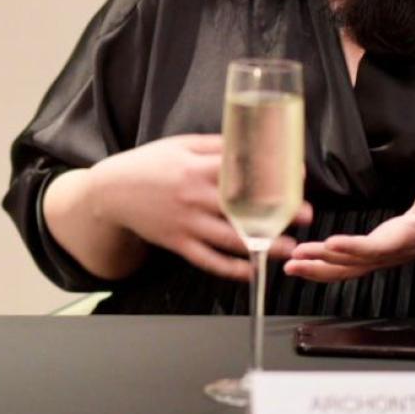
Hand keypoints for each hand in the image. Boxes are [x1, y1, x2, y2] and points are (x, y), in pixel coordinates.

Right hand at [93, 135, 312, 281]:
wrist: (110, 192)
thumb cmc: (148, 165)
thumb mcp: (179, 145)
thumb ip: (213, 145)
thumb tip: (249, 143)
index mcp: (196, 166)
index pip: (241, 170)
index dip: (272, 173)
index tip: (297, 178)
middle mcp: (193, 195)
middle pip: (242, 206)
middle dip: (276, 212)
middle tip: (304, 215)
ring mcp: (186, 222)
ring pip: (229, 238)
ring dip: (262, 245)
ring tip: (288, 248)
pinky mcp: (177, 243)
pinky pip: (208, 260)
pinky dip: (231, 268)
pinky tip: (251, 270)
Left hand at [283, 180, 414, 282]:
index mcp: (404, 240)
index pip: (376, 247)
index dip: (354, 248)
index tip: (331, 244)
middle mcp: (387, 254)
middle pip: (352, 263)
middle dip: (323, 262)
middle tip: (297, 258)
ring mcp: (377, 258)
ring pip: (343, 269)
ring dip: (316, 269)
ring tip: (291, 266)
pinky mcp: (369, 257)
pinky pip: (342, 266)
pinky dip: (320, 267)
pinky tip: (300, 264)